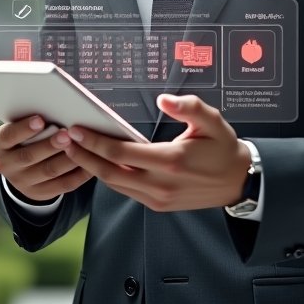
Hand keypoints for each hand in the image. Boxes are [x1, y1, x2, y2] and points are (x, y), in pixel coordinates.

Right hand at [0, 115, 92, 201]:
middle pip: (29, 156)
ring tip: (82, 147)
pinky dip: (78, 174)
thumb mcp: (22, 127)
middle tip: (66, 134)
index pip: (7, 136)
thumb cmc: (27, 136)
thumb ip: (35, 120)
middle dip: (50, 145)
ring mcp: (21, 182)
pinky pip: (62, 185)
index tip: (40, 120)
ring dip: (67, 159)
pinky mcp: (39, 193)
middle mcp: (6, 164)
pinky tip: (89, 163)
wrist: (22, 167)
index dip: (23, 129)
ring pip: (48, 171)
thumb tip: (58, 107)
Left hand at [55, 93, 249, 211]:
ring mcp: (158, 197)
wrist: (238, 181)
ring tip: (74, 151)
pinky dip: (108, 178)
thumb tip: (164, 99)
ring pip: (115, 184)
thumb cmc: (224, 149)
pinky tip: (98, 164)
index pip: (121, 152)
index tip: (77, 129)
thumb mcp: (212, 121)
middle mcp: (161, 183)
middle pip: (110, 172)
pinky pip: (126, 191)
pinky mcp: (158, 204)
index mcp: (171, 161)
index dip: (95, 141)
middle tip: (64, 141)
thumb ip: (189, 107)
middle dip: (84, 156)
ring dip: (92, 168)